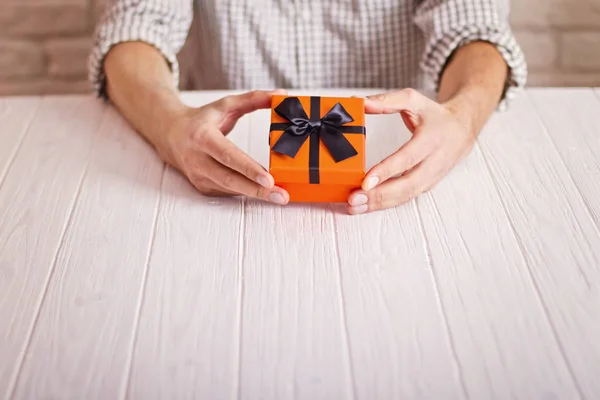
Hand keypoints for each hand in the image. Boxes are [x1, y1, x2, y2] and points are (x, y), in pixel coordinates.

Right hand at [159, 90, 289, 204]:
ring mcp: (199, 176)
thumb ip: (253, 100)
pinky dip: (246, 192)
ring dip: (256, 194)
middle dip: (257, 190)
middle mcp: (198, 159)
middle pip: (230, 179)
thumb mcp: (225, 105)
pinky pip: (228, 192)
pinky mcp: (202, 187)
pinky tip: (263, 192)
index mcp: (203, 137)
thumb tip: (281, 95)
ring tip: (279, 197)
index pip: (227, 155)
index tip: (269, 179)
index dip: (248, 168)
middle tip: (281, 196)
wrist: (170, 135)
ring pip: (231, 189)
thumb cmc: (201, 120)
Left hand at [347, 88, 476, 213]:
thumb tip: (360, 103)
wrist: (463, 130)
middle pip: (407, 185)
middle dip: (378, 196)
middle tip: (354, 199)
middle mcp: (434, 162)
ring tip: (355, 206)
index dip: (386, 171)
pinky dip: (385, 204)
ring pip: (406, 196)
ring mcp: (431, 178)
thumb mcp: (414, 100)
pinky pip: (405, 198)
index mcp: (432, 139)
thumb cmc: (436, 116)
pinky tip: (366, 205)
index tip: (366, 181)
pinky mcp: (426, 186)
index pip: (407, 158)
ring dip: (379, 204)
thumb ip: (386, 101)